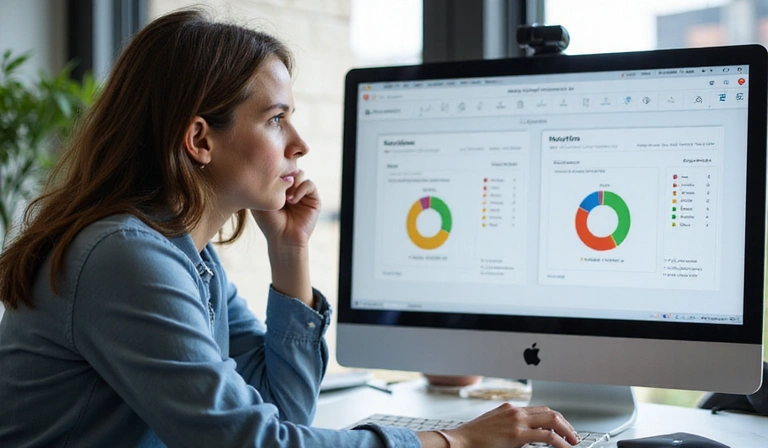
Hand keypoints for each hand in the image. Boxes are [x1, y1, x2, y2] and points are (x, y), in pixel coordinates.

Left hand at [251, 170, 320, 247]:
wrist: (283, 239)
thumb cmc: (269, 222)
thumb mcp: (261, 200)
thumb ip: (263, 183)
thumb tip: (268, 166)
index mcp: (280, 186)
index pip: (280, 168)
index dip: (275, 169)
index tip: (268, 178)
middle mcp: (292, 188)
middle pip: (291, 167)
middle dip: (284, 174)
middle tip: (278, 186)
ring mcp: (303, 193)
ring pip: (301, 174)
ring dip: (292, 182)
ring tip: (285, 197)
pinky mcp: (314, 199)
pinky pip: (309, 184)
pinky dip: (300, 189)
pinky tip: (292, 200)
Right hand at [426, 403, 578, 447]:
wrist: (459, 441)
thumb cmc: (472, 438)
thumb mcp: (493, 426)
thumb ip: (508, 427)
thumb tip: (521, 437)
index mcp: (509, 409)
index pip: (539, 410)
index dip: (555, 419)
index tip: (562, 429)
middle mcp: (515, 411)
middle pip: (549, 412)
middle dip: (565, 424)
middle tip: (573, 436)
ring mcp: (517, 420)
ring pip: (552, 420)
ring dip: (567, 431)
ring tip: (573, 442)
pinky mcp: (517, 433)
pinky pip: (547, 436)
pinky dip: (560, 442)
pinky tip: (565, 447)